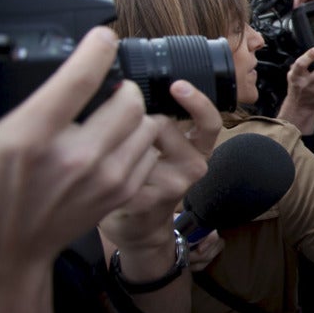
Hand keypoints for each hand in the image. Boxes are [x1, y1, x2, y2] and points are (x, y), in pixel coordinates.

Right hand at [0, 26, 159, 272]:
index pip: (80, 78)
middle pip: (128, 99)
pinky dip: (139, 140)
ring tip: (114, 114)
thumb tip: (39, 72)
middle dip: (123, 85)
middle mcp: (75, 156)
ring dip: (135, 113)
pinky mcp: (122, 191)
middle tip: (109, 85)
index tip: (103, 37)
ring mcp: (104, 177)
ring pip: (146, 123)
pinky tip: (119, 141)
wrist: (10, 247)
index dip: (97, 49)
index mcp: (32, 137)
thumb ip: (23, 101)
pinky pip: (148, 150)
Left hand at [98, 80, 222, 267]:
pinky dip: (107, 164)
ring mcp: (175, 185)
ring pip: (141, 142)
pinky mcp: (151, 199)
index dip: (197, 102)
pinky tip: (105, 173)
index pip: (209, 122)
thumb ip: (158, 120)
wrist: (137, 226)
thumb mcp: (159, 144)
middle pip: (163, 124)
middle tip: (118, 132)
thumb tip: (131, 86)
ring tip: (112, 156)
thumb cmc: (142, 177)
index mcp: (198, 148)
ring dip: (119, 142)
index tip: (178, 85)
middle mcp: (194, 165)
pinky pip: (122, 164)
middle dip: (135, 120)